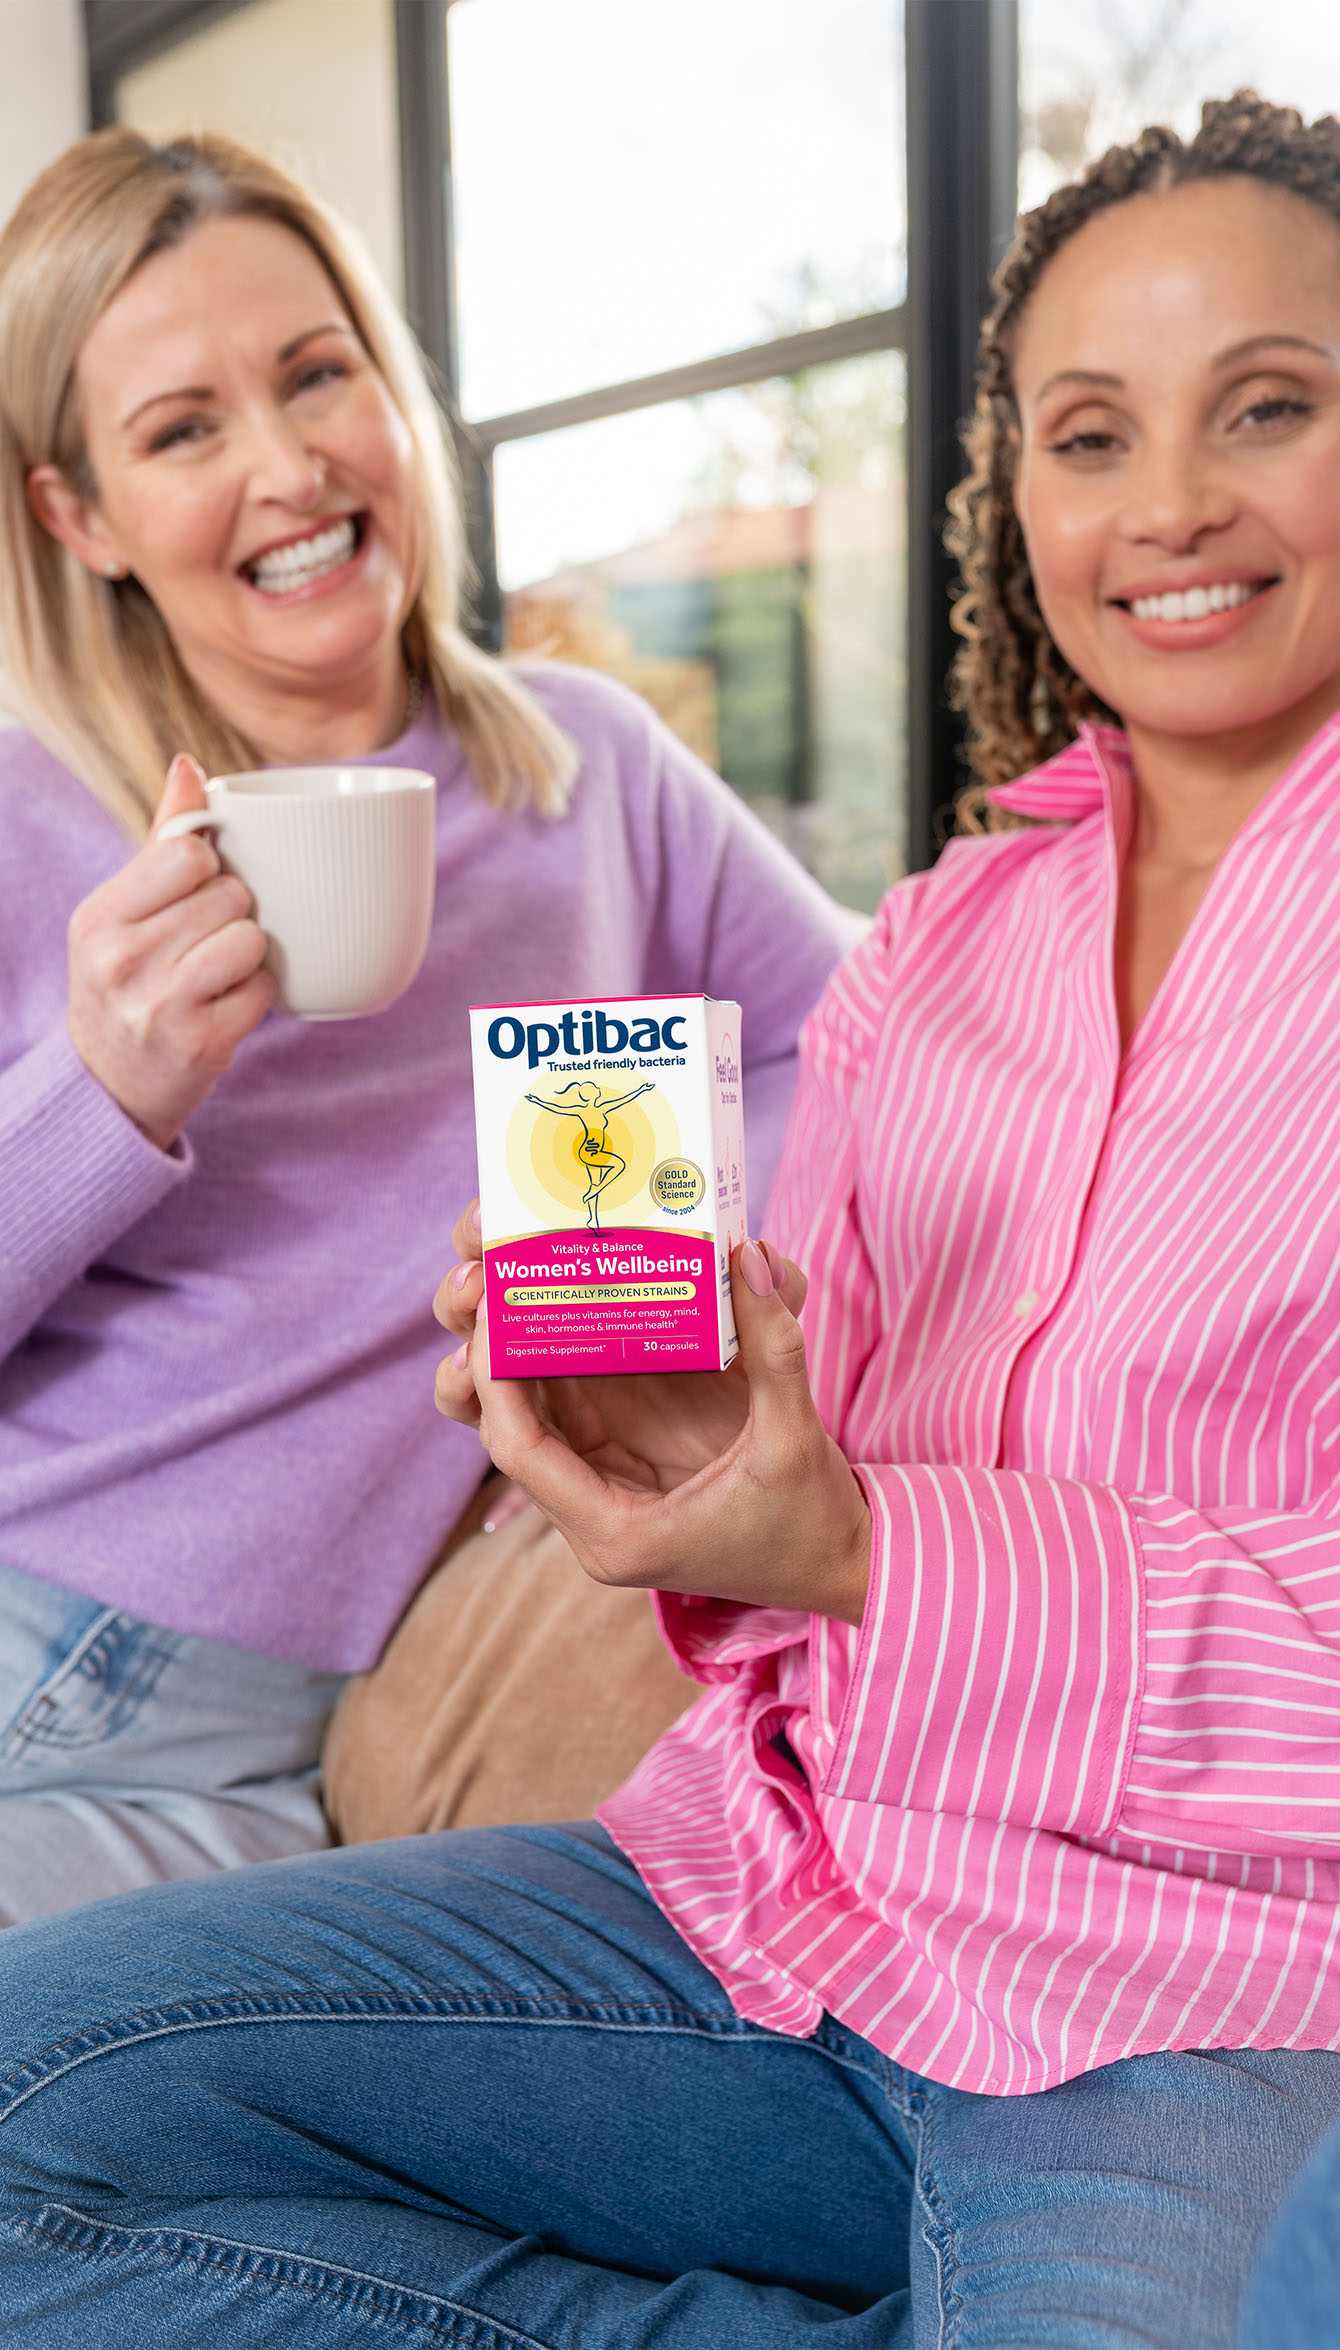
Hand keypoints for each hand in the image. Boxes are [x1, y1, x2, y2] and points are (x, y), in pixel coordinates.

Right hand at [67, 755, 274, 1148]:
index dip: (209, 865)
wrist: (110, 1083)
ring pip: (250, 939)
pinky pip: (263, 990)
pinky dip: (255, 995)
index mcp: (98, 917)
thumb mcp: (122, 911)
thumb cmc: (126, 980)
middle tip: (204, 939)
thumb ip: (161, 839)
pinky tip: (223, 1005)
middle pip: (228, 895)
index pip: (186, 853)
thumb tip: (191, 765)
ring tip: (215, 972)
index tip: (197, 886)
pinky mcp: (202, 1045)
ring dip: (247, 953)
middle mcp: (121, 961)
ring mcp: (160, 1007)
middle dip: (232, 911)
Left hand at [434, 1205, 871, 1625]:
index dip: (496, 1376)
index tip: (495, 1307)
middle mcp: (597, 1515)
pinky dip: (572, 1350)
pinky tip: (572, 1294)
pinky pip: (580, 1402)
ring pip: (539, 1410)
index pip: (520, 1449)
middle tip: (494, 1271)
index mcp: (617, 1532)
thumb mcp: (796, 1439)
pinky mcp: (629, 1463)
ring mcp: (609, 1487)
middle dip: (494, 1350)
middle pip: (513, 1425)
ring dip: (526, 1343)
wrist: (844, 1565)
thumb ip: (774, 1351)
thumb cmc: (814, 1524)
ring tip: (522, 1270)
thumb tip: (753, 1258)